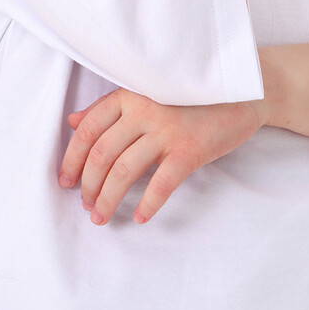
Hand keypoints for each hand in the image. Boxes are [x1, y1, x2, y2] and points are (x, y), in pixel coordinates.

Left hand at [57, 86, 266, 225]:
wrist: (243, 92)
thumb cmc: (191, 95)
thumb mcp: (147, 93)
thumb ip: (109, 107)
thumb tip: (72, 122)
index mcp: (129, 93)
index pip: (88, 129)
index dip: (72, 158)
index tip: (65, 181)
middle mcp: (144, 109)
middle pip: (102, 153)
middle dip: (88, 185)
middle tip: (86, 205)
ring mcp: (167, 129)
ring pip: (124, 171)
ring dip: (108, 199)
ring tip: (101, 217)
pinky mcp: (190, 149)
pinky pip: (161, 183)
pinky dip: (148, 203)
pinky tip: (140, 216)